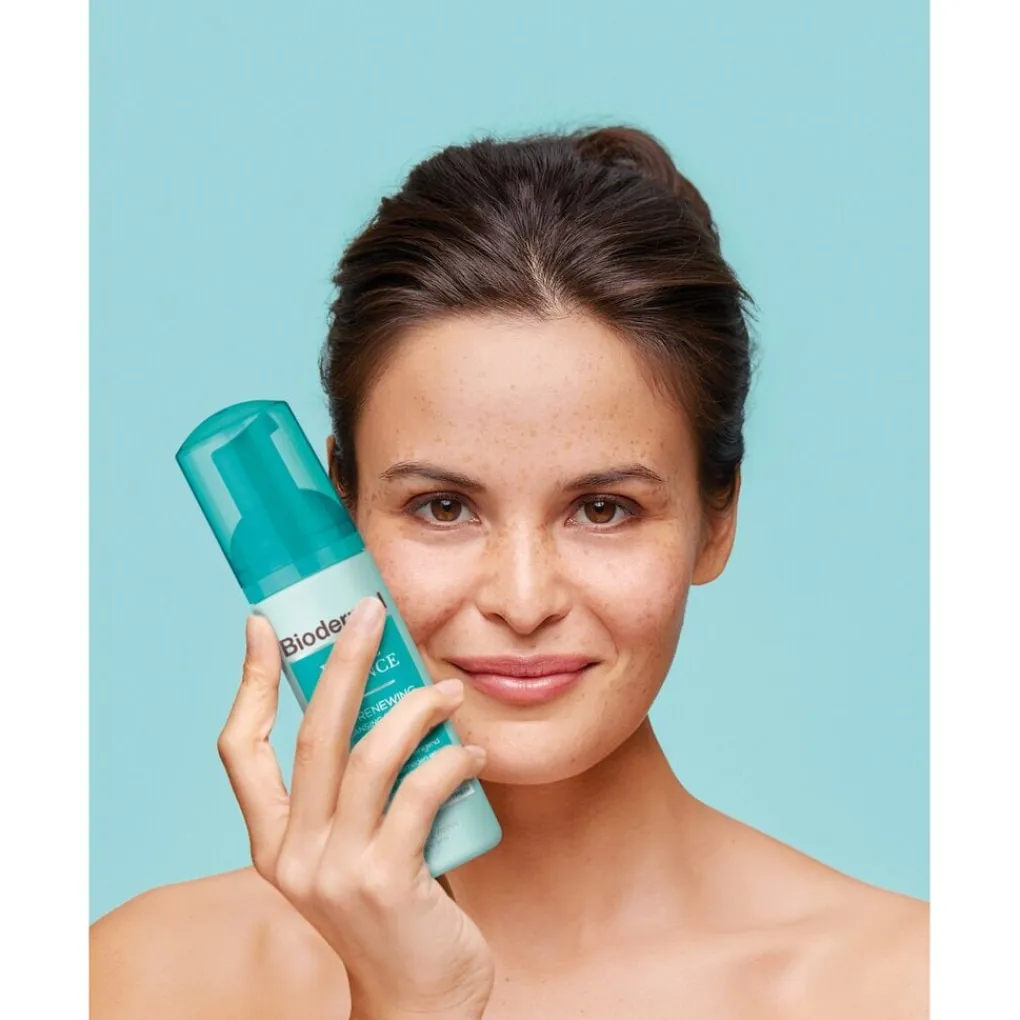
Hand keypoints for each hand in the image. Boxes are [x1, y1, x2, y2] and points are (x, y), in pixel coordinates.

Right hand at [217, 596, 494, 1019]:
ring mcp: (337, 871)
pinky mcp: (388, 881)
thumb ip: (354, 787)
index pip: (239, 749)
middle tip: (371, 612)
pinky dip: (452, 761)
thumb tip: (389, 696)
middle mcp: (293, 855)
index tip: (264, 626)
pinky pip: (420, 794)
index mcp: (272, 840)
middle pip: (313, 734)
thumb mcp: (352, 845)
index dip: (250, 682)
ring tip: (448, 692)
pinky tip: (475, 752)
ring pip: (370, 757)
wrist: (420, 996)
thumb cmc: (394, 904)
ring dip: (415, 710)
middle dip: (342, 662)